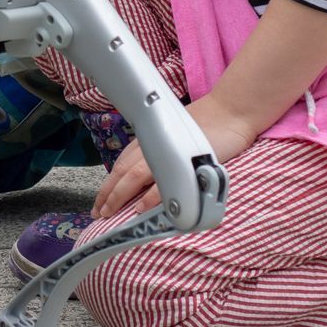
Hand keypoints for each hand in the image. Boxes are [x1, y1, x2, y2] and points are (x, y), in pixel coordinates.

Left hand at [91, 94, 260, 220]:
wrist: (227, 114)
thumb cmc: (202, 128)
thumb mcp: (171, 139)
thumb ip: (157, 155)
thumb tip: (143, 181)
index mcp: (148, 140)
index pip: (121, 164)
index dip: (108, 184)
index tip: (99, 202)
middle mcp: (152, 145)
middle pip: (122, 172)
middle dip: (107, 194)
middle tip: (98, 213)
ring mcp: (165, 153)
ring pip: (134, 177)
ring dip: (120, 197)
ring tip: (110, 213)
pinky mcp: (182, 162)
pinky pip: (161, 183)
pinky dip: (149, 197)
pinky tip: (140, 209)